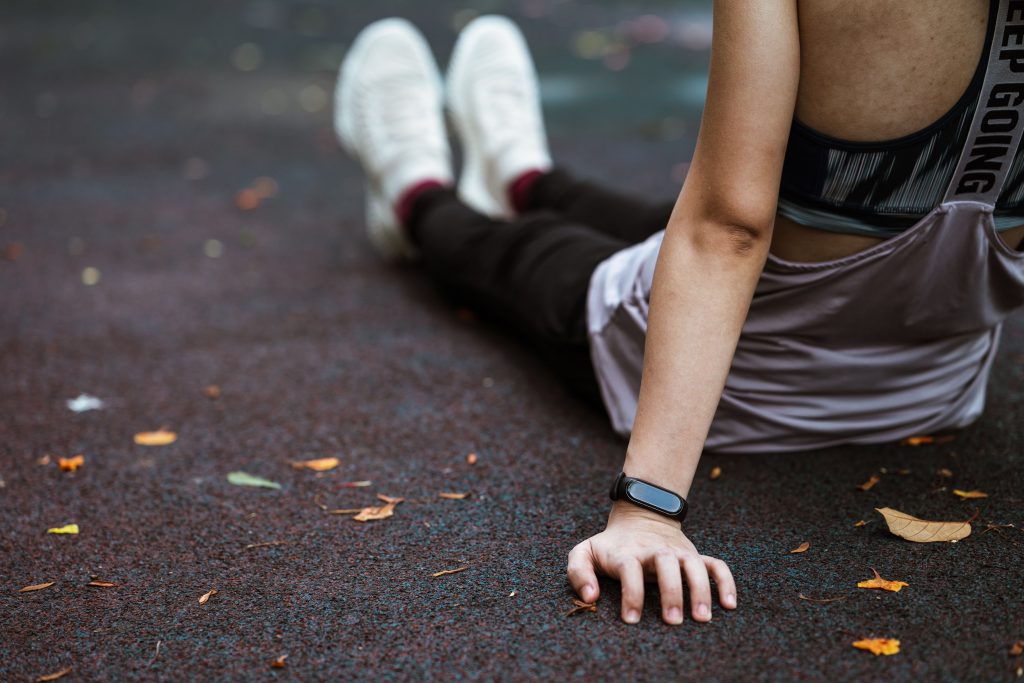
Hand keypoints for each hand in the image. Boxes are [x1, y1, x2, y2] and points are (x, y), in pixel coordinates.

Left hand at [566, 501, 736, 624]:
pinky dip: (726, 582)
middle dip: (670, 592)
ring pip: (694, 564)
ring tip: (702, 618)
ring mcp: (677, 551)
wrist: (639, 516)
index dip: (630, 593)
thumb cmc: (610, 546)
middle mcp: (654, 550)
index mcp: (627, 552)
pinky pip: (716, 565)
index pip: (630, 568)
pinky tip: (729, 605)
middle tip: (672, 621)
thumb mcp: (585, 552)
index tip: (631, 619)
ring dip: (701, 589)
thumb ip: (578, 573)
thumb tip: (591, 597)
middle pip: (665, 563)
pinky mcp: (694, 554)